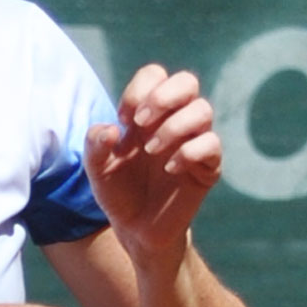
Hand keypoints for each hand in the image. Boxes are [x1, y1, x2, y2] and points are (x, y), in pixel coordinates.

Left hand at [84, 63, 221, 268]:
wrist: (137, 230)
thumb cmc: (118, 193)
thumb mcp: (97, 170)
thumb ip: (95, 145)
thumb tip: (111, 129)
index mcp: (149, 113)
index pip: (155, 75)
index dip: (139, 91)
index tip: (124, 122)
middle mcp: (174, 121)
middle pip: (187, 81)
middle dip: (163, 96)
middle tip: (140, 124)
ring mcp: (194, 142)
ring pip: (203, 110)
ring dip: (174, 126)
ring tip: (151, 151)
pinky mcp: (207, 167)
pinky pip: (211, 145)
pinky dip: (188, 153)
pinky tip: (169, 170)